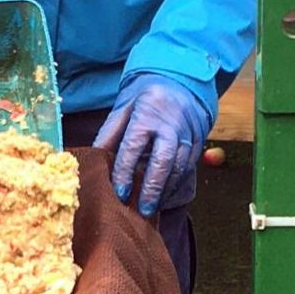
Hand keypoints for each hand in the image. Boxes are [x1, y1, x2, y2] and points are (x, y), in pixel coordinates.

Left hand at [93, 73, 210, 218]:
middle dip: (152, 188)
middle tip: (142, 210)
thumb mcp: (124, 108)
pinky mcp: (199, 141)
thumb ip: (110, 132)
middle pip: (162, 161)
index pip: (134, 146)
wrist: (180, 82)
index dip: (126, 171)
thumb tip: (94, 156)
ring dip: (166, 191)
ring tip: (152, 209)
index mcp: (147, 113)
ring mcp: (188, 133)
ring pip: (179, 167)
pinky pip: (189, 167)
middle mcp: (170, 125)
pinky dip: (177, 184)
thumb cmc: (145, 98)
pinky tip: (166, 195)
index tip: (120, 192)